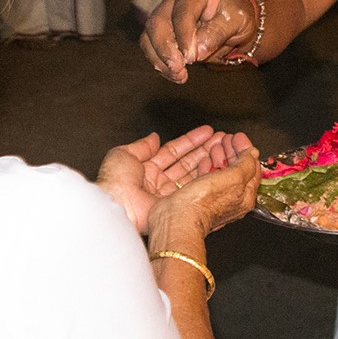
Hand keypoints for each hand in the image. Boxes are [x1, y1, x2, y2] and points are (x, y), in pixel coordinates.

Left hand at [97, 126, 253, 231]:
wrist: (117, 205)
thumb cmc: (114, 182)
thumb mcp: (124, 154)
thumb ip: (142, 145)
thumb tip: (153, 137)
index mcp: (145, 169)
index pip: (173, 152)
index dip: (190, 142)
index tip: (206, 133)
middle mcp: (158, 182)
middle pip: (186, 163)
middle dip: (204, 150)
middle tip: (221, 140)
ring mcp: (167, 195)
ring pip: (192, 175)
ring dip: (208, 161)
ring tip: (223, 149)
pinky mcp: (174, 205)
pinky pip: (192, 189)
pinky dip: (205, 177)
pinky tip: (216, 166)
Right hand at [139, 0, 255, 82]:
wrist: (231, 20)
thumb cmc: (235, 15)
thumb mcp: (238, 20)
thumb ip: (218, 32)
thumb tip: (198, 50)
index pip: (182, 13)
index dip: (183, 37)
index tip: (190, 58)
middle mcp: (173, 0)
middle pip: (157, 23)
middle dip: (165, 50)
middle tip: (179, 69)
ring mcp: (163, 15)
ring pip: (148, 37)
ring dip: (159, 60)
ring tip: (178, 75)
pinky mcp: (160, 32)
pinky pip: (150, 48)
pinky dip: (160, 64)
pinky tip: (175, 74)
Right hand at [149, 146, 262, 240]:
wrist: (176, 219)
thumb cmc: (203, 203)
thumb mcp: (233, 178)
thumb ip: (246, 164)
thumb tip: (252, 153)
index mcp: (245, 197)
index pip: (251, 168)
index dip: (246, 150)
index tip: (238, 137)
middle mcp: (231, 199)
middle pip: (236, 170)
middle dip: (232, 150)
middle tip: (227, 138)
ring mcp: (214, 199)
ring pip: (221, 172)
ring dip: (219, 155)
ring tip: (216, 143)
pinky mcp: (198, 197)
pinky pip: (206, 178)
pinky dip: (207, 165)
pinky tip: (204, 159)